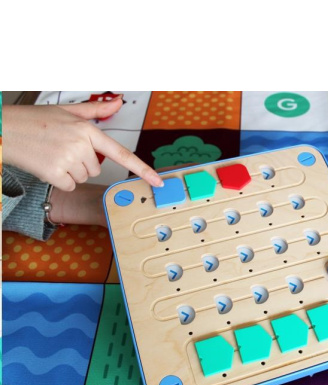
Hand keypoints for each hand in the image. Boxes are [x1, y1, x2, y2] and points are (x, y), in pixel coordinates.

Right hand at [2, 98, 163, 190]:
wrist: (4, 129)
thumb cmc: (35, 121)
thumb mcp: (67, 111)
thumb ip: (95, 111)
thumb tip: (117, 102)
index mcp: (87, 130)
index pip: (121, 153)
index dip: (143, 169)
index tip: (158, 181)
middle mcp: (81, 145)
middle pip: (96, 167)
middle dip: (82, 162)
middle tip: (61, 148)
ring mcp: (68, 160)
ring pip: (83, 177)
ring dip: (70, 171)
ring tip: (52, 154)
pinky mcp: (55, 174)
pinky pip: (70, 185)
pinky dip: (60, 180)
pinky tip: (48, 165)